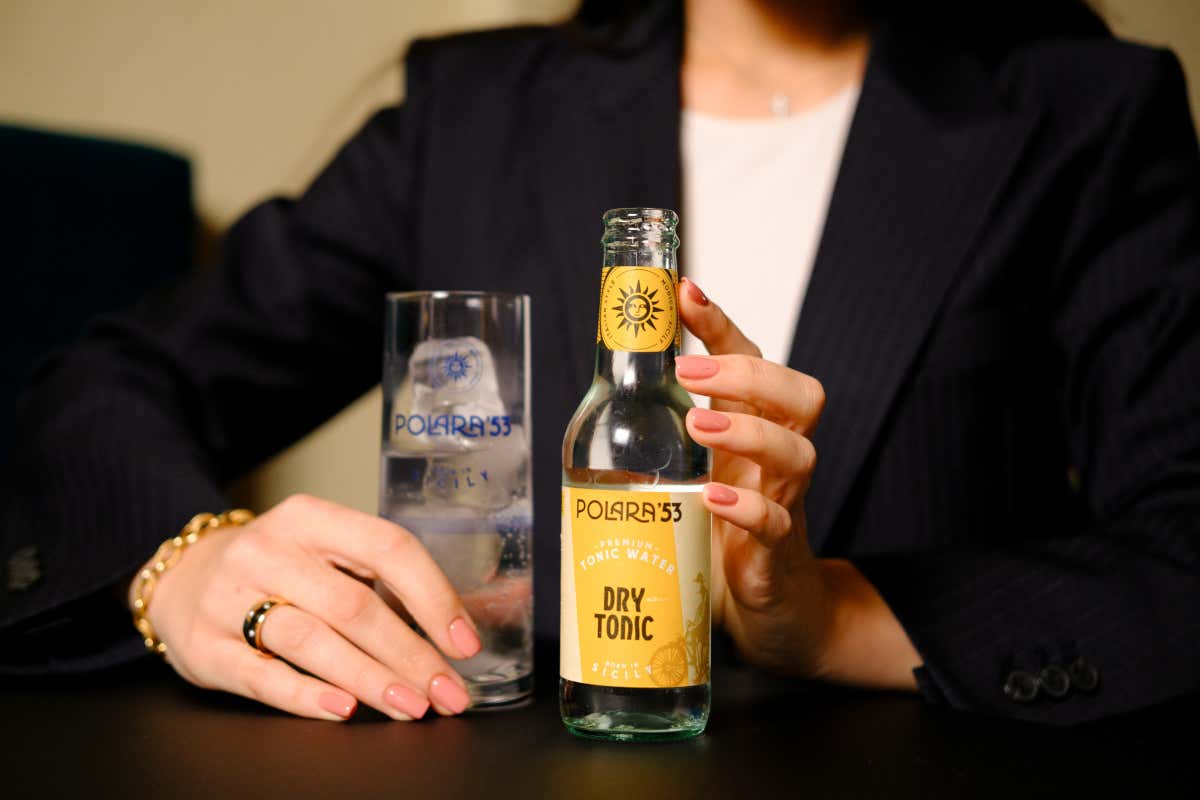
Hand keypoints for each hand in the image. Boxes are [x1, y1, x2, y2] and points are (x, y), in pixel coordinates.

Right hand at [131, 494, 482, 720]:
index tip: (464, 642)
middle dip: (411, 655)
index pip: (387, 548)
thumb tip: (459, 624)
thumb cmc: (276, 567)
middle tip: (448, 693)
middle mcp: (269, 551)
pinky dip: (307, 696)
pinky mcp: (206, 647)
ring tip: (411, 705)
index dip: (433, 597)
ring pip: (311, 641)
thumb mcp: (323, 551)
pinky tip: (344, 710)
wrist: (180, 577)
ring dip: (370, 679)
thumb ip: (380, 578)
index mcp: (310, 519)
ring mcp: (231, 598)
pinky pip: (263, 676)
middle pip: (354, 605)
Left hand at [677, 278, 918, 687]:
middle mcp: (776, 456)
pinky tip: (713, 498)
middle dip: (745, 373)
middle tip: (687, 373)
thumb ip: (667, 420)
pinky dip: (746, 508)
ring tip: (699, 426)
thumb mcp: (694, 462)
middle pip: (798, 395)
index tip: (685, 290)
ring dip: (748, 431)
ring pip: (796, 453)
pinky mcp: (775, 554)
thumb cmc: (724, 523)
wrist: (766, 604)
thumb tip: (613, 369)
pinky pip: (775, 525)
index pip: (752, 358)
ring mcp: (783, 503)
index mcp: (754, 426)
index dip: (721, 323)